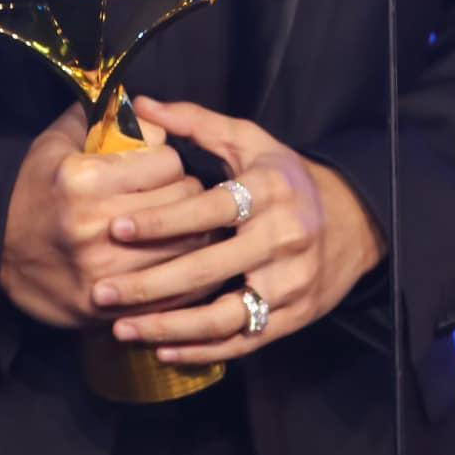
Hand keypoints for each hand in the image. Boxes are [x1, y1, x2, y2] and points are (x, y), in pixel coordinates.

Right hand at [0, 101, 208, 329]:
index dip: (169, 161)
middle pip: (182, 201)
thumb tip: (142, 103)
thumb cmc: (33, 189)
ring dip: (190, 233)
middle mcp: (95, 224)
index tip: (160, 167)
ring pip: (187, 245)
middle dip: (186, 194)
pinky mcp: (106, 306)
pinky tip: (179, 263)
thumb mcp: (56, 142)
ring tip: (180, 227)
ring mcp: (102, 270)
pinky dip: (183, 276)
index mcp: (85, 179)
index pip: (168, 162)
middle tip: (176, 196)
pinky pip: (171, 290)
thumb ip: (99, 116)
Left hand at [89, 97, 386, 366]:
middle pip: (208, 268)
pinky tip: (161, 349)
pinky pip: (242, 342)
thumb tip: (140, 105)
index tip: (116, 228)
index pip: (208, 209)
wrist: (353, 222)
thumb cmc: (286, 177)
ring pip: (223, 316)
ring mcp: (289, 284)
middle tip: (101, 290)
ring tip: (122, 329)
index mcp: (269, 191)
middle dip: (149, 283)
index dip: (161, 220)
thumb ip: (195, 122)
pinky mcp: (293, 317)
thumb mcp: (249, 141)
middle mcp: (282, 239)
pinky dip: (200, 350)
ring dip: (169, 326)